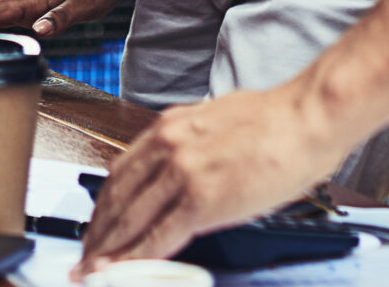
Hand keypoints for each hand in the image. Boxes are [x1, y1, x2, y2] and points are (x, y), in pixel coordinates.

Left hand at [72, 85, 338, 276]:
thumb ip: (191, 145)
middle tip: (85, 257)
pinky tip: (123, 272)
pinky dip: (136, 258)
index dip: (103, 205)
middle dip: (98, 233)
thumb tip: (182, 172)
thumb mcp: (215, 123)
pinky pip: (159, 236)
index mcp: (169, 126)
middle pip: (117, 197)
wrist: (304, 118)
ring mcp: (182, 172)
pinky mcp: (202, 199)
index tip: (94, 226)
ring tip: (95, 272)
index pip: (121, 171)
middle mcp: (168, 145)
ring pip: (131, 218)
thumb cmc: (274, 122)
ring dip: (108, 250)